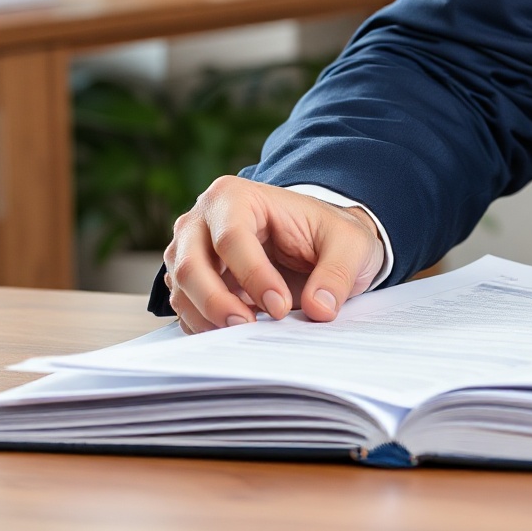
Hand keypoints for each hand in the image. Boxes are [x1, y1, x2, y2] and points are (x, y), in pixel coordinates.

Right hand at [163, 176, 384, 333]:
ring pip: (181, 290)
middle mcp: (203, 220)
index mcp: (237, 197)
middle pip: (191, 265)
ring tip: (246, 334)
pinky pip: (184, 309)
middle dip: (217, 302)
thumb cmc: (327, 235)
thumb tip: (319, 308)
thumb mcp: (350, 243)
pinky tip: (233, 333)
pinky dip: (204, 326)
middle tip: (248, 327)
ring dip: (209, 319)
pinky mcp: (189, 281)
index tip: (280, 307)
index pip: (232, 238)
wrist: (317, 244)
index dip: (253, 276)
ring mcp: (189, 251)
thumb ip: (338, 272)